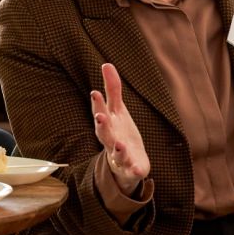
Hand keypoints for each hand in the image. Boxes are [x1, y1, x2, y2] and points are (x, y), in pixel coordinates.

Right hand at [91, 63, 150, 194]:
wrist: (126, 165)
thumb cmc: (120, 133)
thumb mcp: (118, 111)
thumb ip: (112, 89)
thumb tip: (106, 64)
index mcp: (108, 125)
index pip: (101, 113)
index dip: (98, 104)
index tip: (95, 92)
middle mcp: (111, 140)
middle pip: (104, 133)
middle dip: (101, 126)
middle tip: (100, 116)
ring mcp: (120, 156)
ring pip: (117, 153)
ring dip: (118, 149)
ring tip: (120, 144)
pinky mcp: (131, 168)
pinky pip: (132, 170)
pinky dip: (134, 170)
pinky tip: (138, 169)